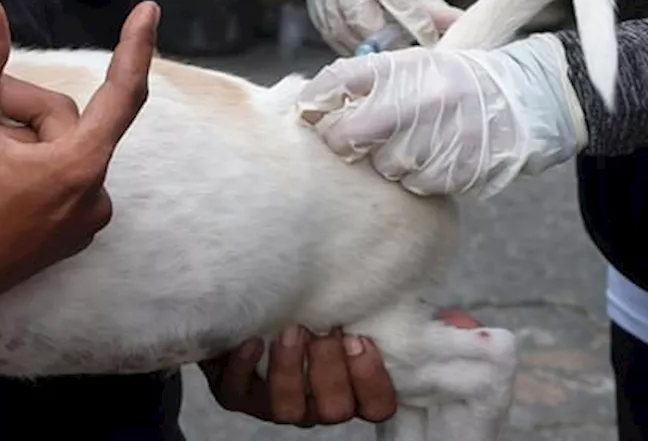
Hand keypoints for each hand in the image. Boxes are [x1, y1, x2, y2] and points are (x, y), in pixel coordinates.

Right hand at [0, 0, 157, 334]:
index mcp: (77, 169)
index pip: (120, 94)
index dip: (134, 47)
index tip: (148, 11)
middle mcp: (90, 200)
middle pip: (61, 121)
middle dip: (11, 104)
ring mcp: (76, 227)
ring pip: (53, 151)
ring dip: (13, 135)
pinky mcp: (57, 243)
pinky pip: (52, 183)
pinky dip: (22, 165)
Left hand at [202, 310, 481, 425]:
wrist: (245, 293)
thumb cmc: (312, 298)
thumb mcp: (359, 300)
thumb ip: (409, 311)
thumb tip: (470, 325)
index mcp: (351, 383)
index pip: (377, 406)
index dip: (371, 381)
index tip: (360, 339)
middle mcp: (318, 399)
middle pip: (336, 411)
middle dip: (330, 371)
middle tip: (323, 330)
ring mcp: (275, 400)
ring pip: (289, 412)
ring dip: (290, 371)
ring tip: (289, 331)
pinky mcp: (235, 390)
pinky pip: (237, 395)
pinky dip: (242, 368)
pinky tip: (250, 339)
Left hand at [298, 34, 584, 198]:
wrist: (520, 96)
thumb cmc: (447, 84)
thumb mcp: (408, 66)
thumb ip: (362, 81)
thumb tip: (306, 105)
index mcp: (403, 66)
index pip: (337, 82)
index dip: (314, 102)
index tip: (309, 114)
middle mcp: (421, 97)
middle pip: (348, 136)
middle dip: (344, 145)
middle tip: (353, 146)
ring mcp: (444, 133)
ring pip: (383, 167)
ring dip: (387, 164)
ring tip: (408, 148)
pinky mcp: (463, 165)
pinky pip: (418, 185)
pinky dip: (419, 179)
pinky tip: (433, 161)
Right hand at [306, 0, 462, 54]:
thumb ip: (434, 2)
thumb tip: (459, 26)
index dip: (409, 16)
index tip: (429, 39)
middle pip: (357, 11)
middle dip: (382, 39)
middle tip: (405, 57)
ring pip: (339, 27)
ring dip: (364, 47)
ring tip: (388, 57)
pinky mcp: (312, 3)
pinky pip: (328, 32)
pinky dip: (349, 46)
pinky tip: (368, 51)